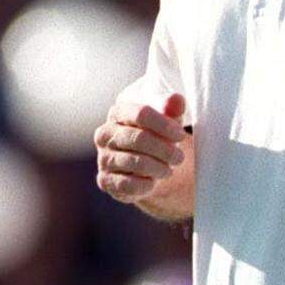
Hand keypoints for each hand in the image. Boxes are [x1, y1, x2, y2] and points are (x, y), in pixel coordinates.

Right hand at [94, 90, 190, 208]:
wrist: (146, 169)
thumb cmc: (156, 138)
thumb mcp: (167, 122)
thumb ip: (171, 109)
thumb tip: (177, 100)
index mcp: (117, 113)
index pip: (141, 114)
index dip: (164, 125)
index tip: (181, 135)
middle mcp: (105, 134)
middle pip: (139, 138)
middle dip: (165, 150)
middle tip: (179, 158)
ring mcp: (103, 158)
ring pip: (136, 162)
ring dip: (159, 168)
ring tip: (168, 169)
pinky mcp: (105, 181)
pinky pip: (129, 184)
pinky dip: (146, 184)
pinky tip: (153, 181)